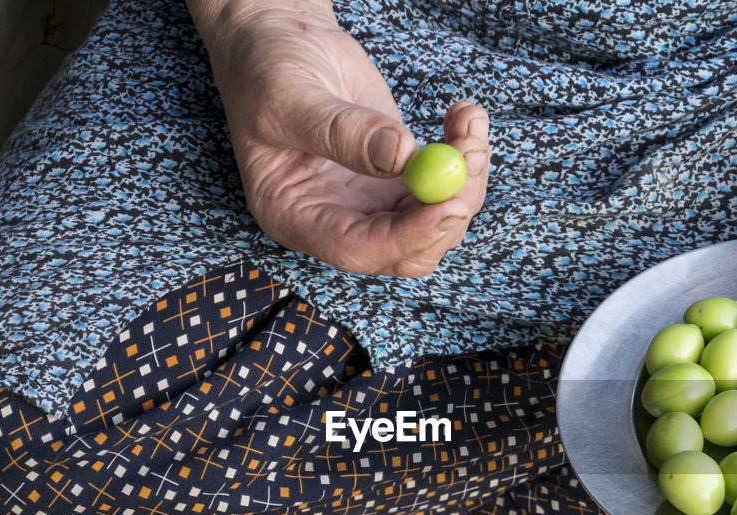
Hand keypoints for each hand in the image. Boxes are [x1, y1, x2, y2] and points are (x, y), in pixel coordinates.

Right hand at [196, 0, 489, 275]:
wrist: (284, 43)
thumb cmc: (265, 69)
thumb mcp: (288, 96)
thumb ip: (341, 130)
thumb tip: (402, 155)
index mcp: (296, 216)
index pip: (359, 249)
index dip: (409, 235)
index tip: (450, 202)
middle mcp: (338, 220)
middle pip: (410, 247)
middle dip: (449, 208)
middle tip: (471, 157)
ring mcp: (373, 202)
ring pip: (438, 221)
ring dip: (466, 178)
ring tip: (468, 124)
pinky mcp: (400, 178)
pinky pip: (446, 187)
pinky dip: (465, 155)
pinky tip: (464, 116)